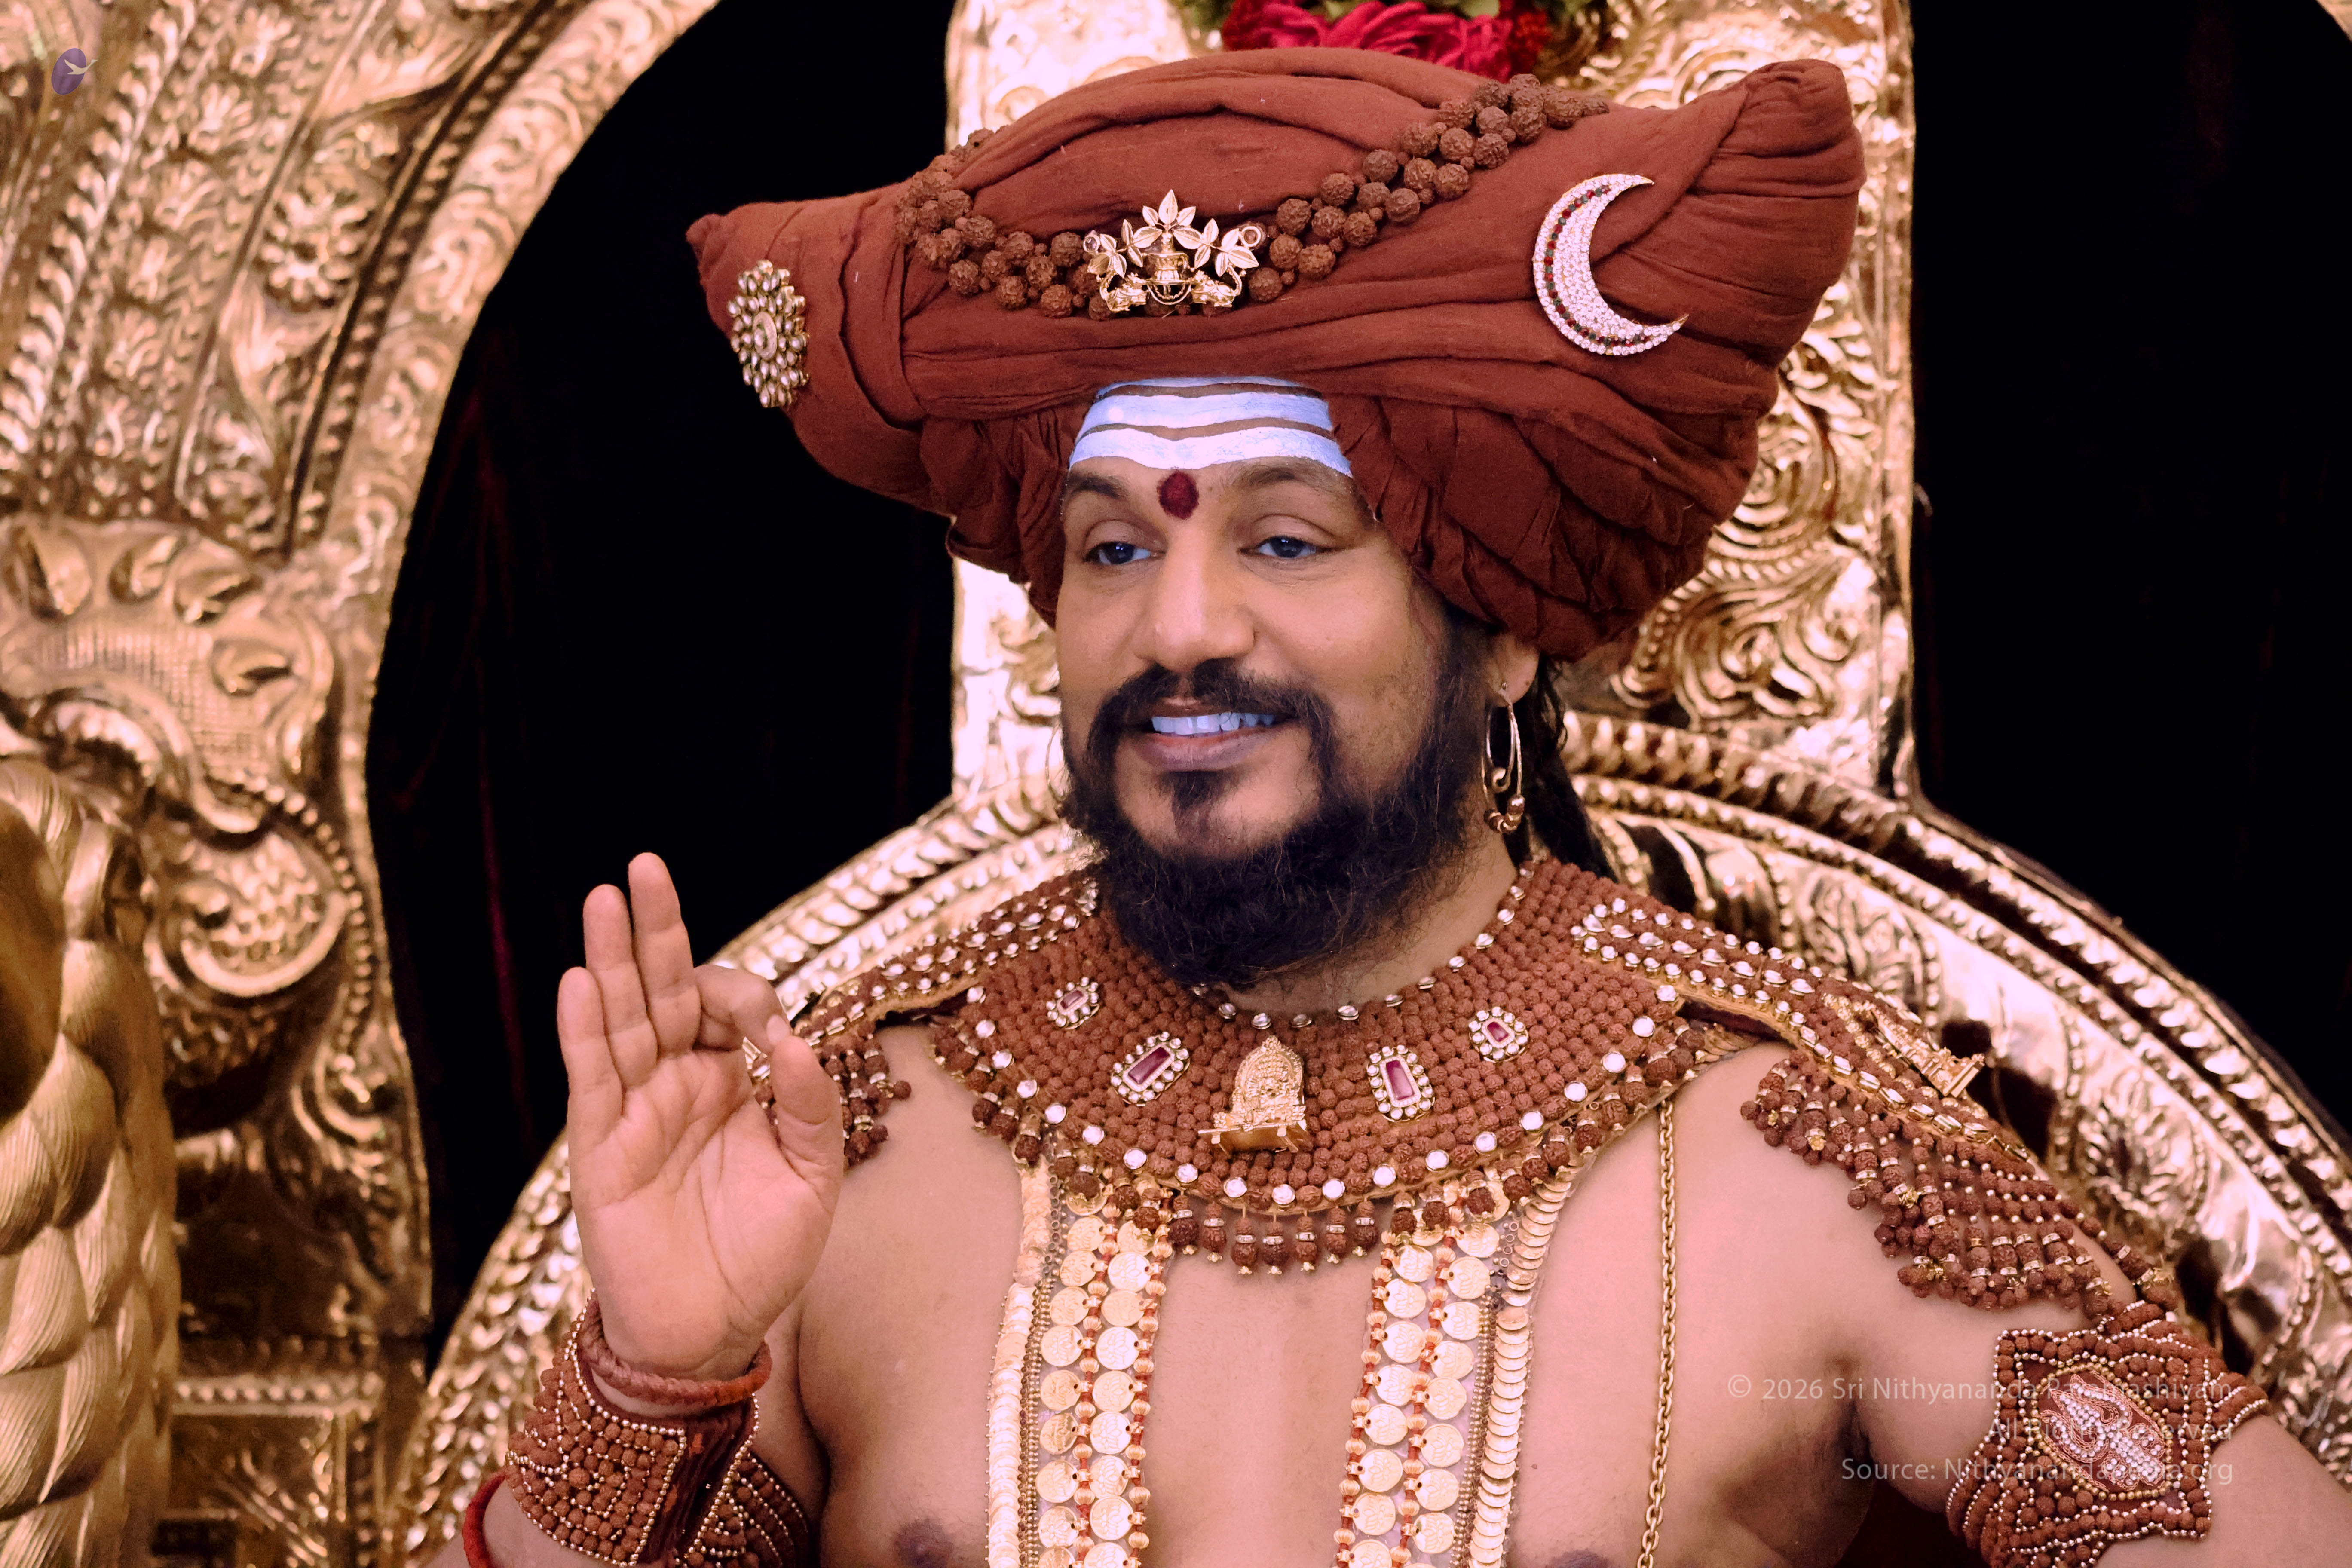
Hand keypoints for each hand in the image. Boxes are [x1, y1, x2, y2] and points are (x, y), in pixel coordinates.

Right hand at [557, 853, 843, 1380]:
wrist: (711, 1331)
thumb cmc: (763, 1254)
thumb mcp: (814, 1177)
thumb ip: (811, 1105)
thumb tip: (799, 1042)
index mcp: (731, 1081)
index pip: (729, 1007)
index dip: (750, 1000)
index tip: (772, 1032)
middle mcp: (678, 1083)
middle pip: (663, 990)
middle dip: (655, 930)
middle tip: (645, 867)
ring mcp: (636, 1111)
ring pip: (621, 1020)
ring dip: (612, 959)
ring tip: (604, 898)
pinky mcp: (600, 1150)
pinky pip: (591, 1081)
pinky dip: (585, 1031)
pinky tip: (581, 982)